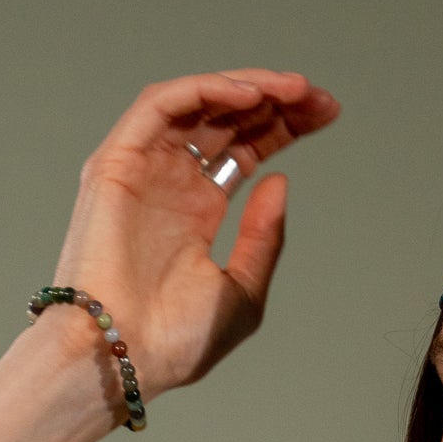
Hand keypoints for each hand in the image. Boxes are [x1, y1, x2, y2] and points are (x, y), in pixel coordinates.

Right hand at [49, 68, 339, 400]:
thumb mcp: (243, 291)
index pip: (243, 149)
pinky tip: (249, 96)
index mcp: (197, 212)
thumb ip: (265, 238)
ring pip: (196, 103)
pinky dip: (204, 90)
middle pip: (226, 120)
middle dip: (275, 101)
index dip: (284, 126)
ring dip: (245, 87)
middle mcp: (169, 183)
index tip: (326, 114)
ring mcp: (142, 169)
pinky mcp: (117, 161)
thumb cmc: (174, 341)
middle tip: (316, 97)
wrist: (124, 355)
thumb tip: (279, 181)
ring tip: (291, 90)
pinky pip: (160, 106)